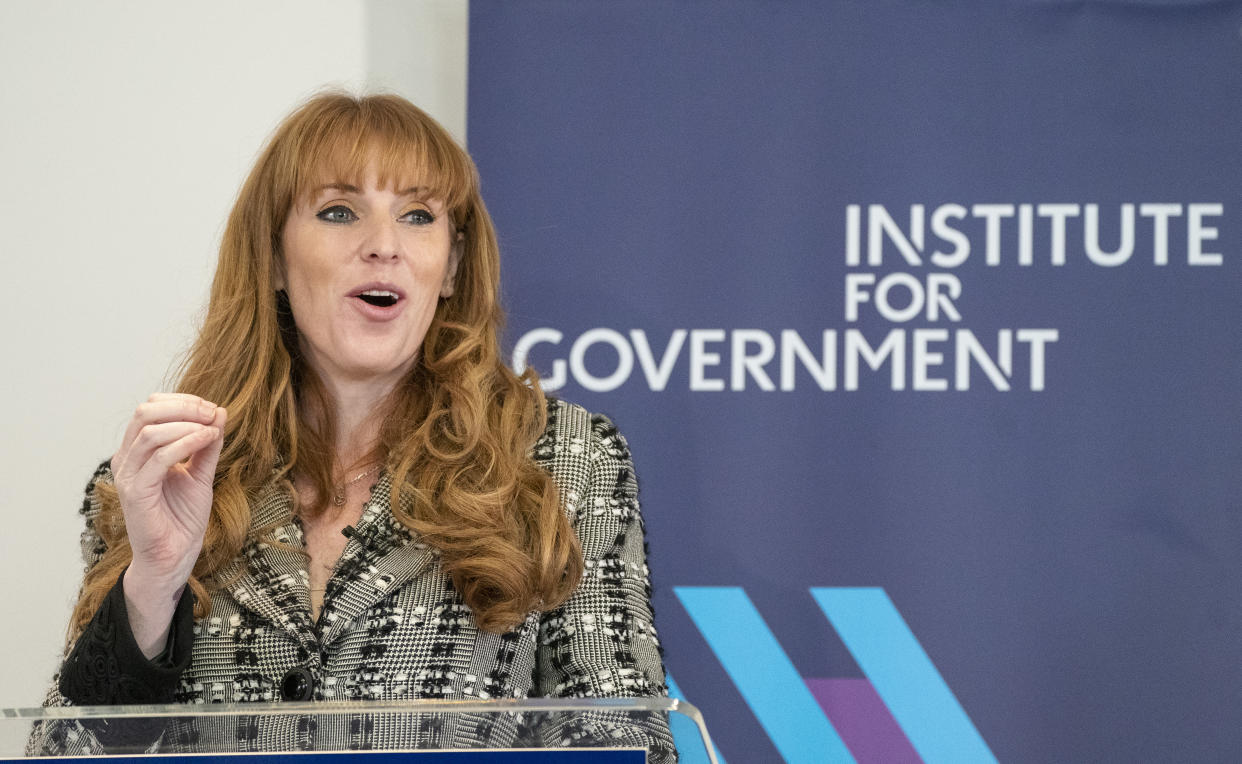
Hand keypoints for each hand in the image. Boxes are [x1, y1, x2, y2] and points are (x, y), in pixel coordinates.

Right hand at [111, 394, 225, 656]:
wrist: (174, 556)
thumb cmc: (183, 517)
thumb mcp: (201, 473)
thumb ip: (207, 444)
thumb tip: (219, 412)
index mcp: (137, 451)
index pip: (151, 408)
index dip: (183, 401)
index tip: (213, 408)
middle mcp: (127, 459)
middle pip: (146, 412)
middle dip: (184, 406)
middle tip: (213, 413)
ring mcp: (128, 475)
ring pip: (151, 431)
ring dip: (188, 423)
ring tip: (213, 428)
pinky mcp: (135, 492)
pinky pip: (159, 457)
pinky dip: (187, 443)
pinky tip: (208, 440)